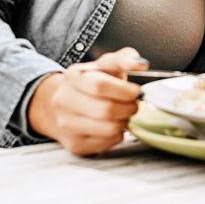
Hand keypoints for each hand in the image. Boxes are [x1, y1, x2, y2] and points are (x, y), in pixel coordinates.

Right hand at [27, 47, 145, 155]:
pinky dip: (117, 135)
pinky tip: (113, 125)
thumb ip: (125, 59)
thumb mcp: (106, 64)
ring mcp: (66, 125)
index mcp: (74, 76)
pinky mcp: (74, 144)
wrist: (63, 104)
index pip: (100, 86)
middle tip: (134, 104)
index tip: (137, 91)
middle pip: (106, 110)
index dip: (124, 90)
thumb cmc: (92, 81)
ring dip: (125, 122)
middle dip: (129, 108)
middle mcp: (64, 101)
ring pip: (109, 129)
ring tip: (124, 114)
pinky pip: (107, 143)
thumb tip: (141, 65)